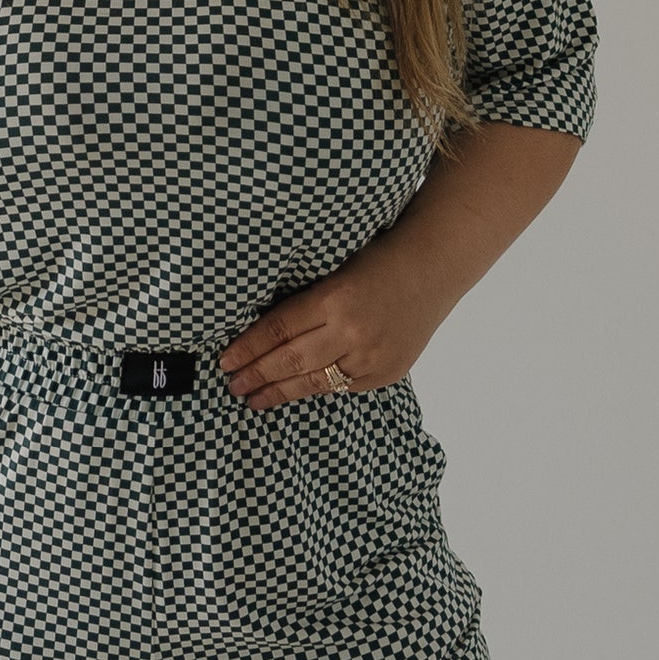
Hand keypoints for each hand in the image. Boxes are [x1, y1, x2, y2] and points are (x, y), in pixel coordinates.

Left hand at [219, 238, 454, 410]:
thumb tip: (264, 332)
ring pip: (314, 382)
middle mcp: (350, 332)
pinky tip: (296, 391)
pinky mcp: (385, 373)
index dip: (248, 347)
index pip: (278, 329)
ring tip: (254, 399)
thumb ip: (307, 304)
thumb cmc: (378, 259)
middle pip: (290, 360)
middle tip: (232, 385)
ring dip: (280, 391)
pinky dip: (317, 389)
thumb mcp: (335, 272)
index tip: (225, 360)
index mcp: (333, 298)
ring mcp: (370, 357)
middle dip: (256, 375)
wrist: (433, 268)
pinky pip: (342, 387)